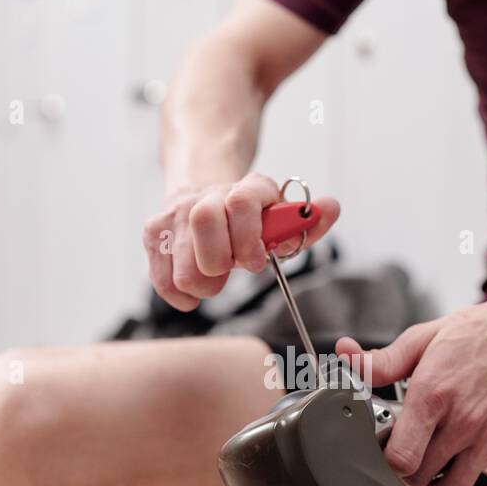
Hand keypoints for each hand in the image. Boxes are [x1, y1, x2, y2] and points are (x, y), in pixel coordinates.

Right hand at [142, 173, 340, 310]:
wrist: (204, 195)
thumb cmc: (250, 220)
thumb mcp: (281, 220)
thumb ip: (308, 221)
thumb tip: (332, 208)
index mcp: (244, 189)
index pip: (240, 203)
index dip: (248, 239)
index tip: (254, 263)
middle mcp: (205, 196)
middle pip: (203, 223)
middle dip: (220, 261)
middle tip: (230, 270)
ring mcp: (175, 214)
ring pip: (184, 266)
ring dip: (203, 285)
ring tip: (215, 279)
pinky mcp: (154, 233)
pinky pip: (163, 279)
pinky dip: (179, 295)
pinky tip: (194, 293)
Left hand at [336, 295, 486, 485]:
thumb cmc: (483, 334)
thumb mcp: (425, 338)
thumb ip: (382, 359)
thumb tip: (346, 355)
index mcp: (434, 394)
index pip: (400, 458)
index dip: (382, 463)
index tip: (378, 452)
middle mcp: (461, 422)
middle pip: (417, 478)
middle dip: (400, 473)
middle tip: (396, 457)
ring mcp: (485, 439)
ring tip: (417, 471)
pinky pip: (470, 481)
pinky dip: (453, 480)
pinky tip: (445, 460)